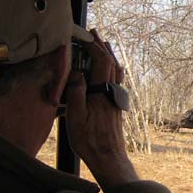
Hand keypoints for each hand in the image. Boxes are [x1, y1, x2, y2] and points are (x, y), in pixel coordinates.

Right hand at [65, 30, 138, 189]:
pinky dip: (111, 67)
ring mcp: (116, 98)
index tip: (85, 35)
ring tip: (101, 44)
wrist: (109, 158)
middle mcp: (113, 92)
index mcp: (102, 93)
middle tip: (93, 33)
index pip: (101, 62)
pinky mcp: (116, 105)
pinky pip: (116, 79)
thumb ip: (77, 93)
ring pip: (116, 70)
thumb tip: (76, 73)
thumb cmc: (90, 141)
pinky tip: (109, 69)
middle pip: (111, 62)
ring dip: (108, 55)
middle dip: (101, 46)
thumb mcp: (76, 118)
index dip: (94, 46)